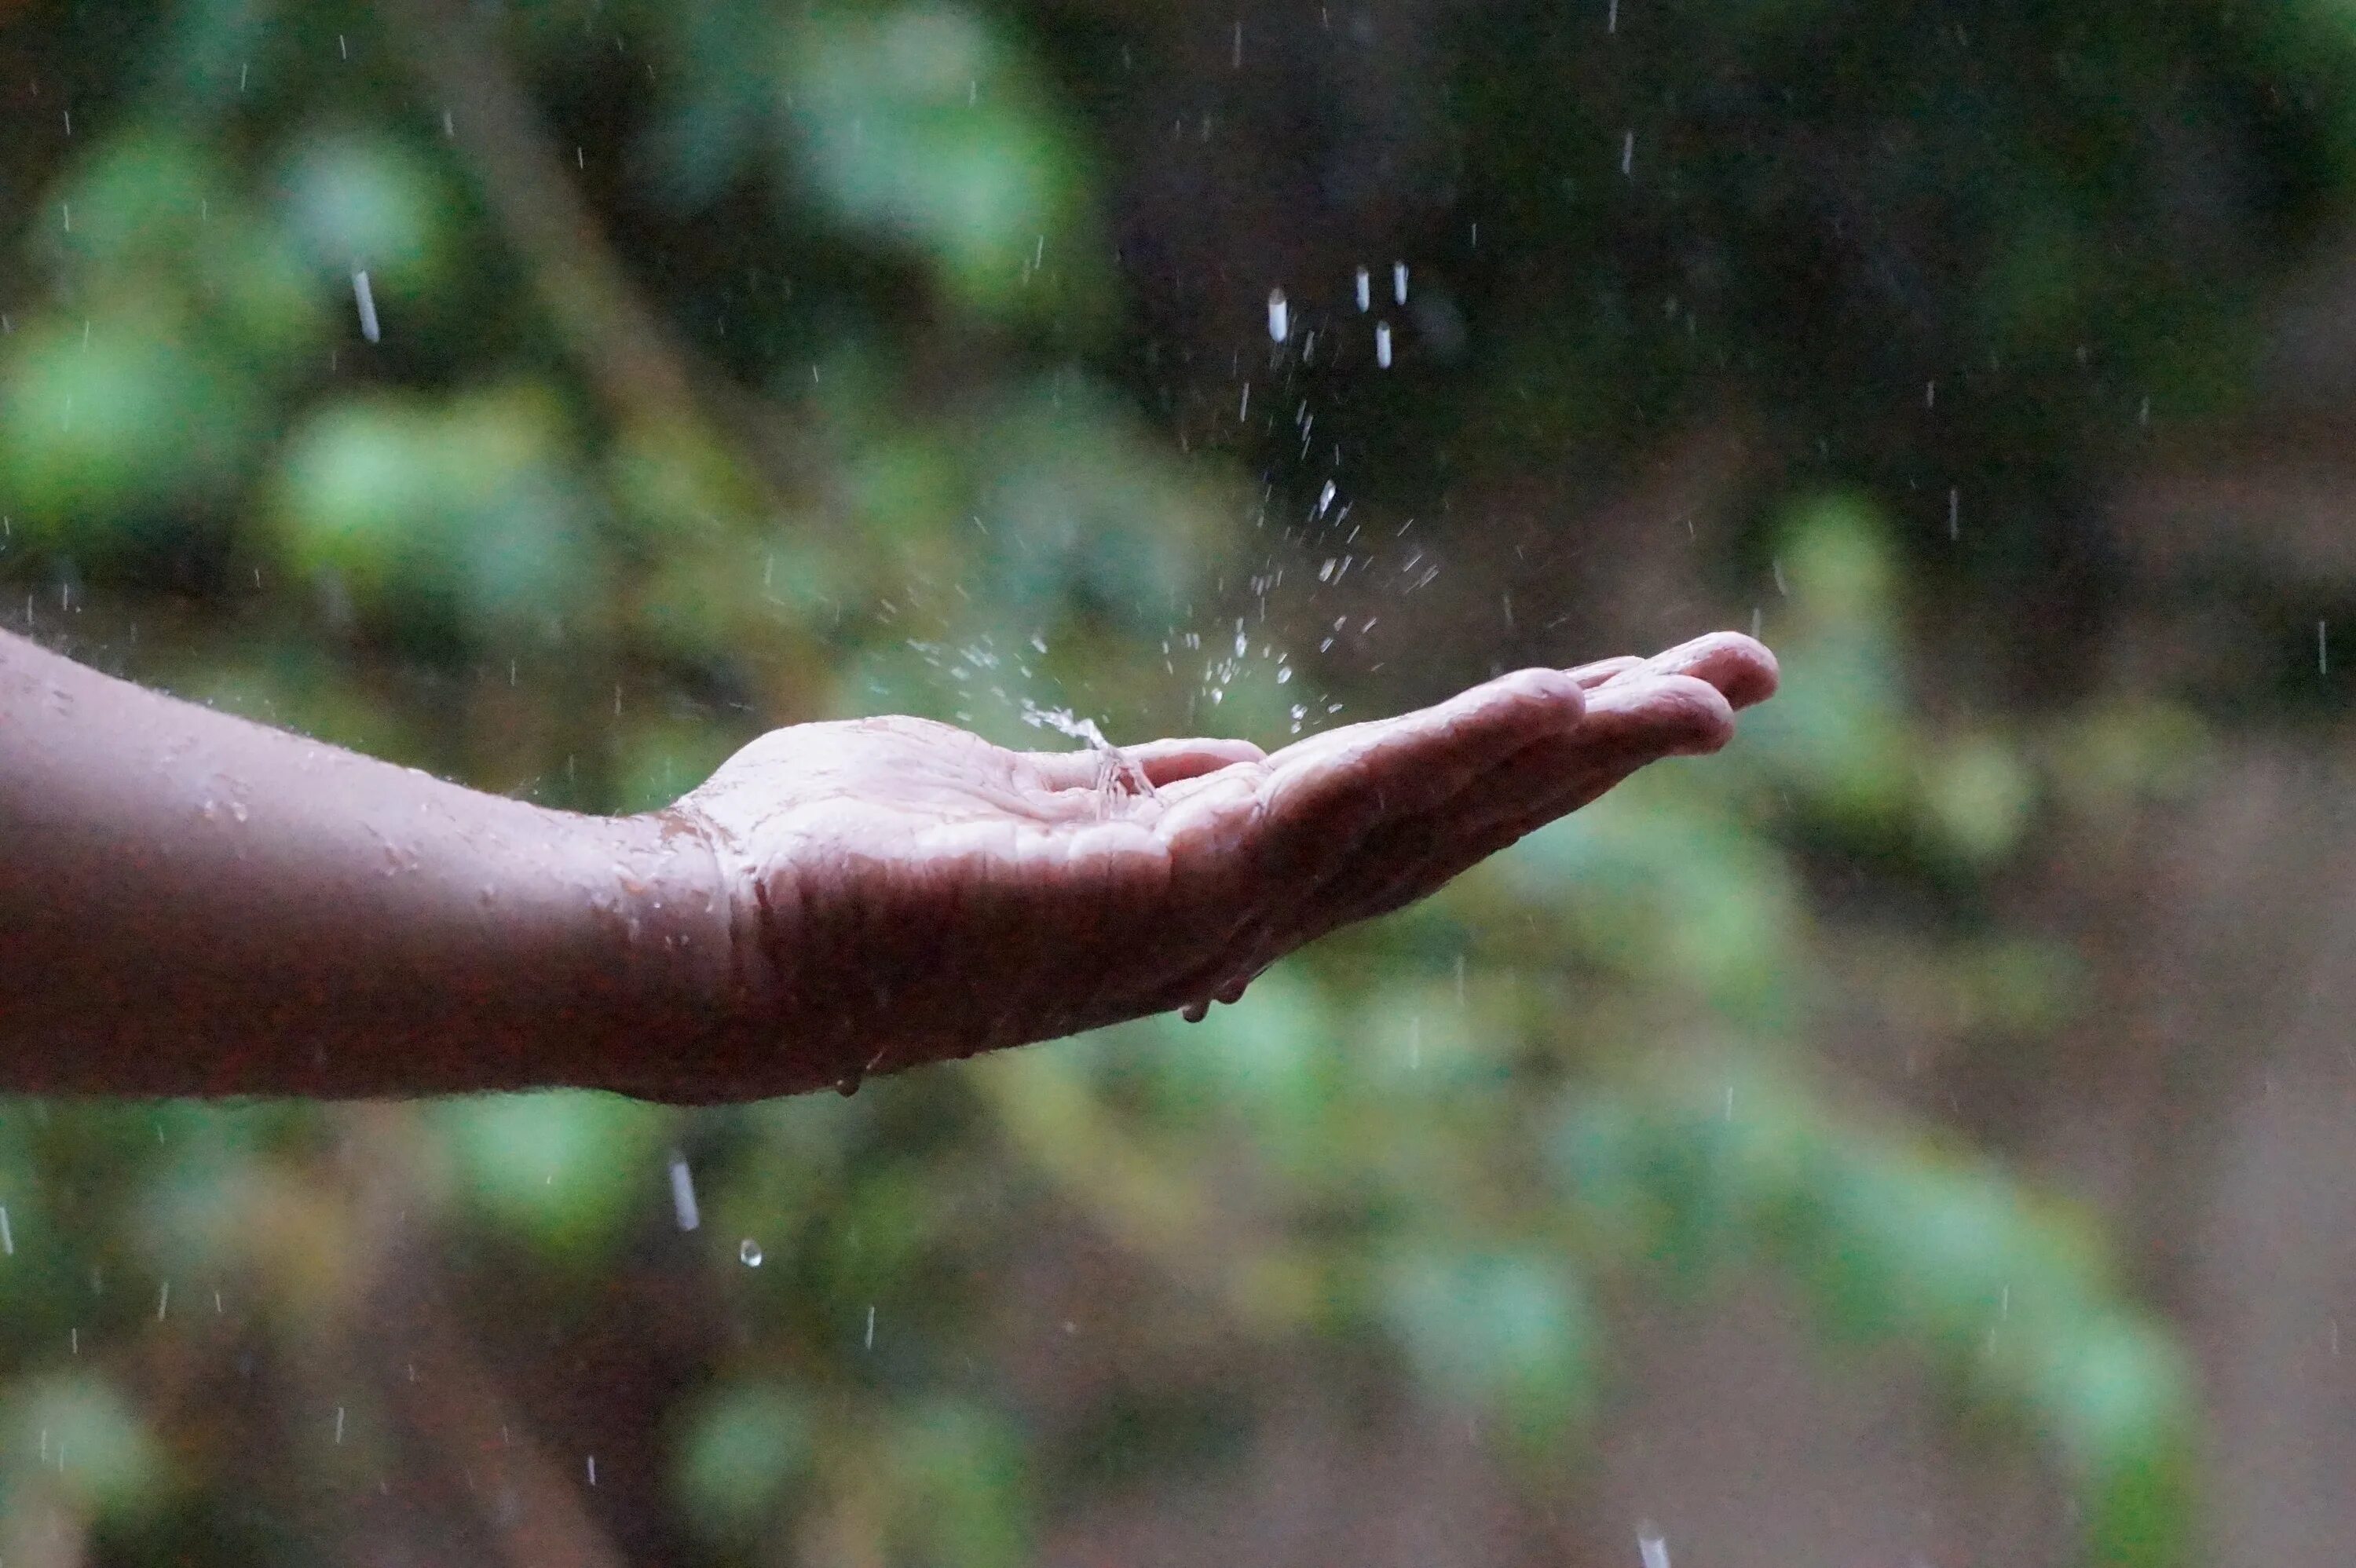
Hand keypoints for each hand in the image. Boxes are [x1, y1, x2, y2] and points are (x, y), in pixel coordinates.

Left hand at [667, 632, 1776, 1092]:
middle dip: (1596, 757)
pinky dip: (1432, 760)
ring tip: (1685, 692)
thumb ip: (1146, 792)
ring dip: (1554, 755)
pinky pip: (1310, 819)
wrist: (711, 930)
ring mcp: (1184, 914)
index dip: (1524, 760)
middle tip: (1744, 681)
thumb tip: (1243, 766)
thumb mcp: (1032, 801)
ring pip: (1413, 823)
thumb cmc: (842, 863)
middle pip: (1448, 826)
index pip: (1401, 816)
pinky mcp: (1130, 894)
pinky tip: (1533, 705)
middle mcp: (1220, 913)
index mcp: (1201, 880)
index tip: (1636, 690)